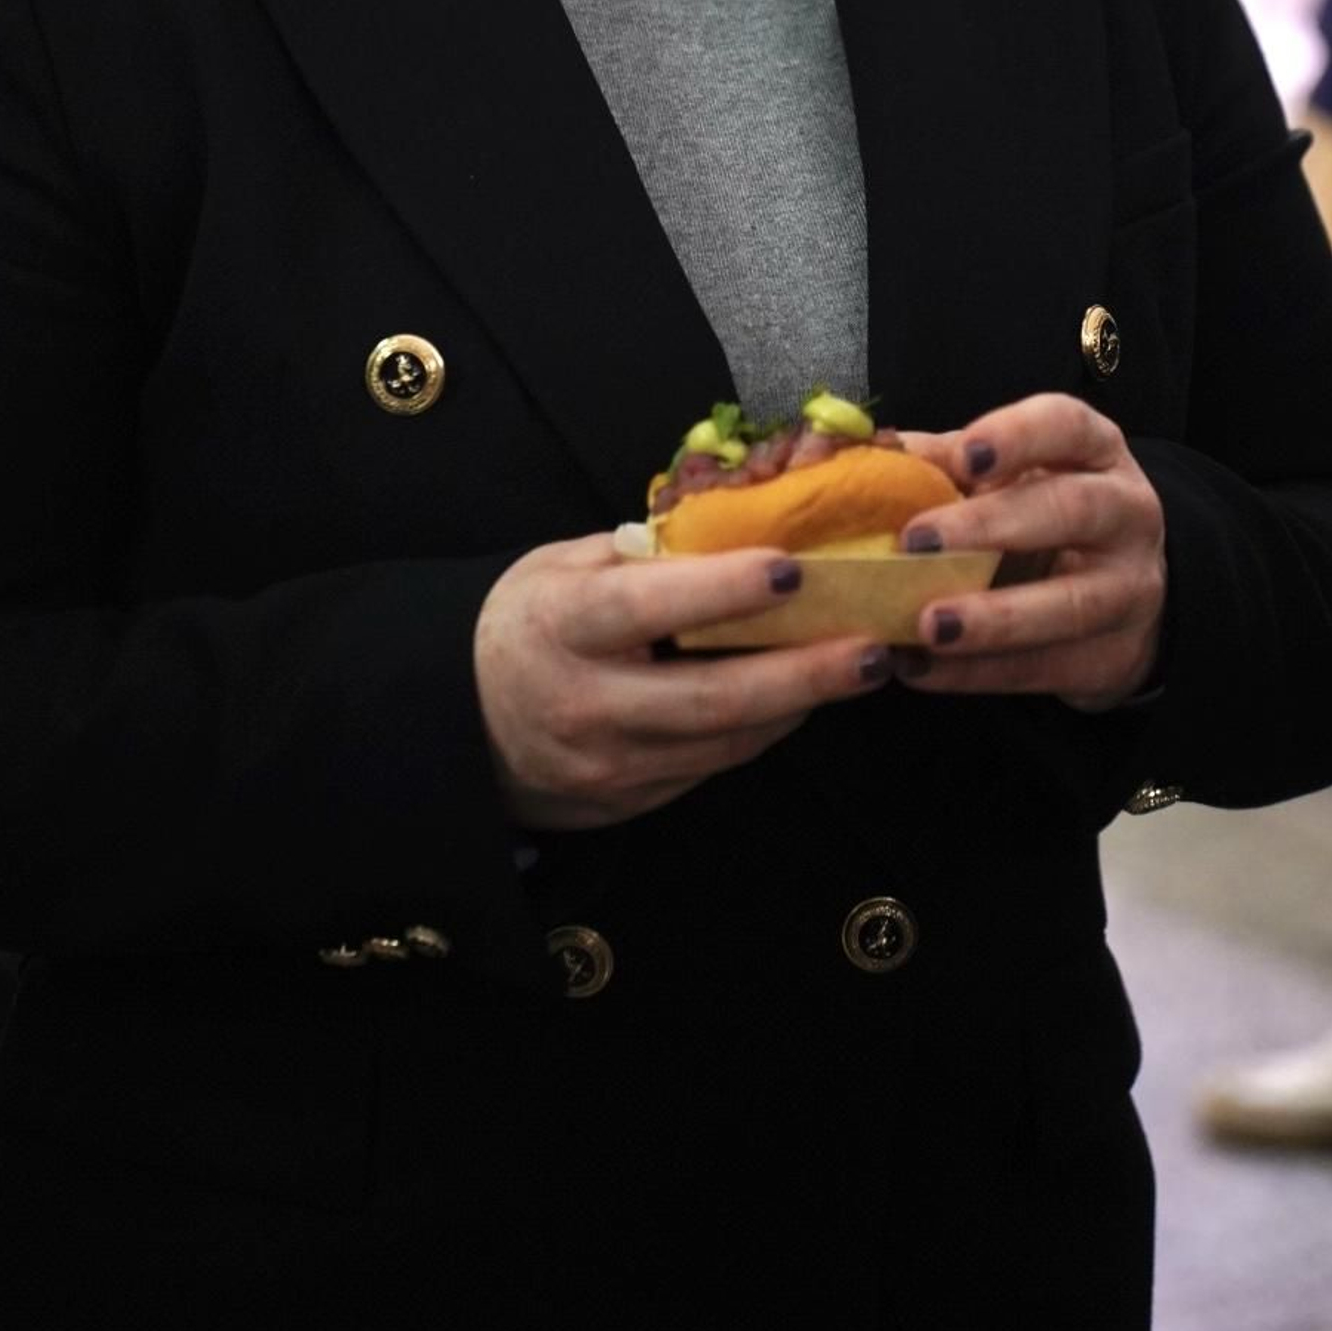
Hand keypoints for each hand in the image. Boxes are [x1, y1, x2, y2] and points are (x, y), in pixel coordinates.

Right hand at [473, 534, 891, 833]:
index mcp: (564, 626)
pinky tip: (802, 698)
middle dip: (802, 674)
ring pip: (724, 742)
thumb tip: (735, 526)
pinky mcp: (629, 804)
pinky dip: (762, 731)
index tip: (793, 570)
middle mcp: (588, 705)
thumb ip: (640, 554)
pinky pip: (711, 767)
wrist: (458, 723)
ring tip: (861, 665)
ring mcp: (610, 767)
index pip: (649, 606)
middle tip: (873, 647)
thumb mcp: (560, 567)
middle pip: (711, 699)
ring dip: (799, 705)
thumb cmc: (523, 622)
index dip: (723, 590)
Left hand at [893, 394, 1165, 708]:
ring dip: (994, 617)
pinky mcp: (1112, 656)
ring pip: (1069, 603)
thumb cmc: (1041, 517)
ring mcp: (1128, 588)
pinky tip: (923, 669)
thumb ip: (941, 462)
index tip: (963, 457)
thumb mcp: (1006, 478)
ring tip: (928, 625)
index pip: (1066, 425)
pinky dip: (979, 672)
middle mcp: (1125, 512)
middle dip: (992, 524)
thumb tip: (865, 450)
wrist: (1119, 598)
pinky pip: (1045, 667)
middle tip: (917, 540)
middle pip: (1071, 509)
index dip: (1017, 436)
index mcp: (1094, 452)